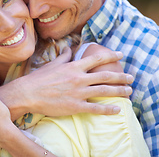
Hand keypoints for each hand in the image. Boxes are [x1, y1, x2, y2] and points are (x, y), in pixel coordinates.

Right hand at [14, 50, 132, 115]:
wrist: (28, 94)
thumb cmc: (39, 78)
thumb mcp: (52, 64)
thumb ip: (63, 56)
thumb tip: (67, 48)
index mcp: (74, 66)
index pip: (97, 58)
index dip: (111, 56)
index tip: (121, 55)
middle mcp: (79, 78)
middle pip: (105, 75)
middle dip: (121, 76)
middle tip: (131, 77)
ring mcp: (78, 93)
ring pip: (104, 91)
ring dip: (119, 91)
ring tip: (129, 91)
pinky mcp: (75, 106)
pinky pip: (96, 108)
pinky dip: (108, 109)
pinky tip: (117, 109)